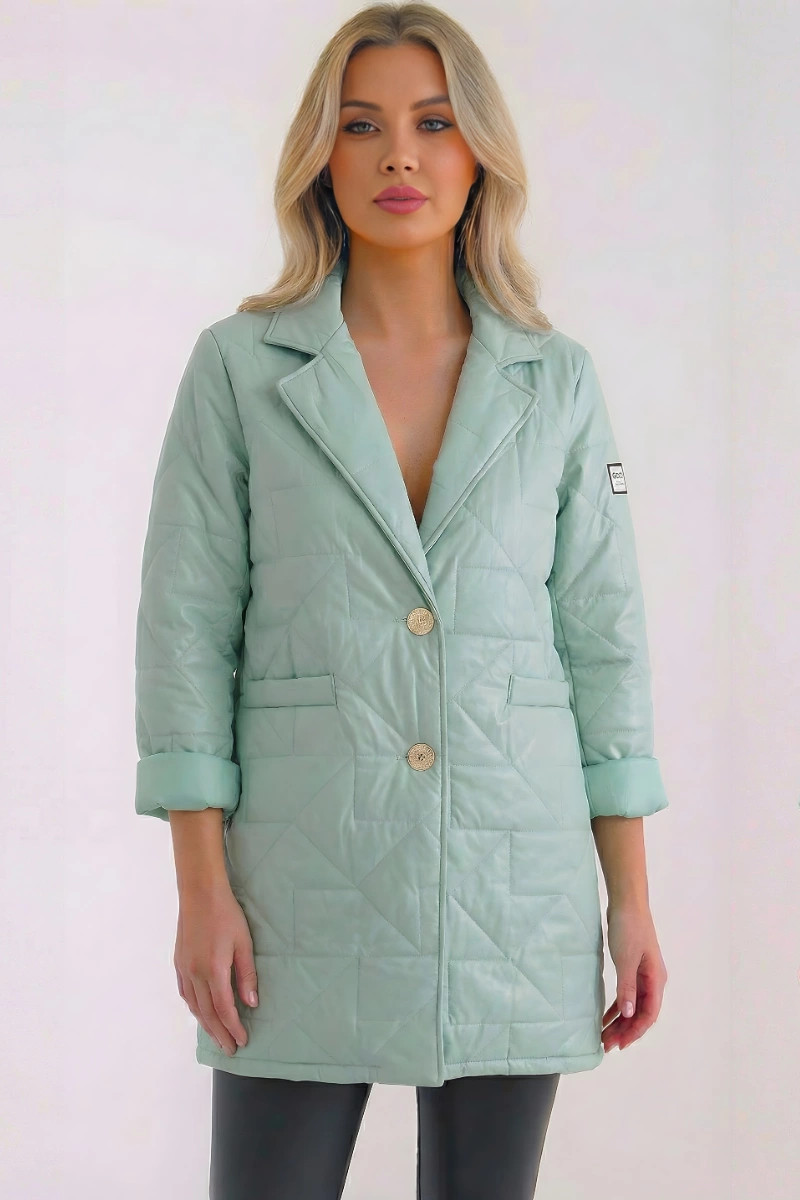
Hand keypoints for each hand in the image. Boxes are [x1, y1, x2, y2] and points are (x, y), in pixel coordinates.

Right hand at [173, 883, 258, 1055]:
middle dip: (220, 1034)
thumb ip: (247, 975)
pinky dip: (194, 1007)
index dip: (233, 1027)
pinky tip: (200, 1013)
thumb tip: (251, 1003)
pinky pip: (185, 993)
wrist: (200, 893)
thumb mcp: (244, 943)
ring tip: (217, 1037)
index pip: (224, 1008)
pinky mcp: (179, 962)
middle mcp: (195, 974)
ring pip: (194, 1006)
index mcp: (213, 970)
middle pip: (207, 1013)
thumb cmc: (227, 914)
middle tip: (230, 1050)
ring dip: (206, 1024)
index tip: (242, 1040)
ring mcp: (184, 968)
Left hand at [602, 902, 666, 1052]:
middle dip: (625, 1031)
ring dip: (619, 1021)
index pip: (649, 1014)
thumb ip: (627, 988)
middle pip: (640, 1013)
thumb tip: (628, 1014)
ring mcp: (642, 975)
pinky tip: (604, 1017)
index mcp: (656, 980)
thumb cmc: (629, 928)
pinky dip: (616, 1007)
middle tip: (606, 1045)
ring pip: (632, 1006)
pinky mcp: (632, 968)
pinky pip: (626, 994)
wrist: (627, 902)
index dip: (635, 1031)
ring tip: (604, 1037)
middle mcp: (652, 980)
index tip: (620, 1044)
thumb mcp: (626, 959)